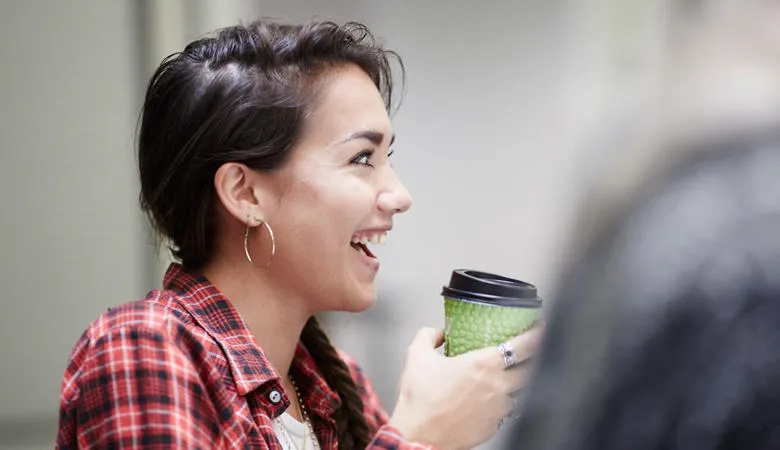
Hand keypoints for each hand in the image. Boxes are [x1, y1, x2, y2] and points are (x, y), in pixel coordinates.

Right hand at [388, 324, 543, 449]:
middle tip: (527, 351)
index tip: (538, 328)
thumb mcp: (416, 356)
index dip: (536, 334)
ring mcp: (498, 409)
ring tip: (504, 378)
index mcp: (483, 364)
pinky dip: (500, 404)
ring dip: (516, 383)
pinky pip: (504, 412)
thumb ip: (427, 336)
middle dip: (532, 358)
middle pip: (531, 368)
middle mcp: (497, 386)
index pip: (524, 345)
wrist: (418, 437)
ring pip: (519, 392)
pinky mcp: (493, 427)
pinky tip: (487, 401)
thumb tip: (436, 333)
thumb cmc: (419, 401)